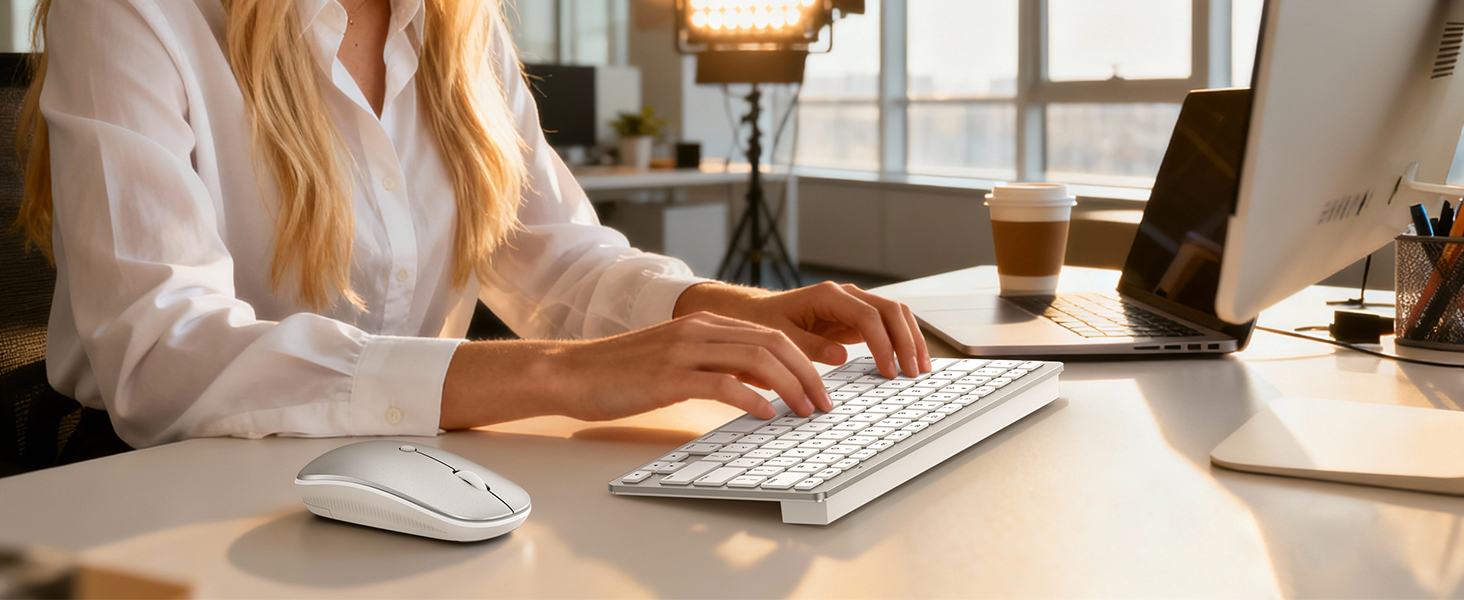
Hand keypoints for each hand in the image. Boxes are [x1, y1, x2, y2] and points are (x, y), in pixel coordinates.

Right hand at [439, 312, 833, 428]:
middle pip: (773, 344)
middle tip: (825, 404)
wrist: (572, 372)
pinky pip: (723, 382)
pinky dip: (752, 398)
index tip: (823, 388)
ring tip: (804, 412)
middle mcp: (700, 330)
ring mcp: (684, 350)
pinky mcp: (668, 375)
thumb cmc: (623, 373)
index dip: (805, 360)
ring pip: (756, 359)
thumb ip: (719, 367)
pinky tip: (765, 415)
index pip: (771, 335)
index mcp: (705, 324)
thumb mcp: (679, 363)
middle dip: (808, 374)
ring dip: (789, 387)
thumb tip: (764, 388)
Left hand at [675, 281, 931, 378]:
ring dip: (911, 339)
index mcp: (829, 295)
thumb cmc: (766, 322)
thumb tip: (841, 356)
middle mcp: (847, 295)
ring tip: (920, 368)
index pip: (868, 316)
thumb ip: (810, 346)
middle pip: (891, 310)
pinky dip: (901, 341)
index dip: (883, 344)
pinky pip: (887, 326)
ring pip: (895, 315)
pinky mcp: (856, 318)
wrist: (757, 312)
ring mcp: (855, 305)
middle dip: (907, 341)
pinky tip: (908, 361)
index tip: (889, 370)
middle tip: (913, 372)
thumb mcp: (781, 337)